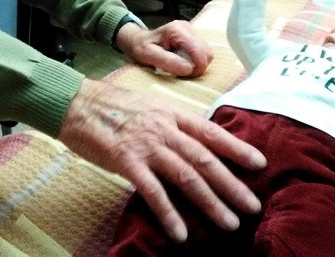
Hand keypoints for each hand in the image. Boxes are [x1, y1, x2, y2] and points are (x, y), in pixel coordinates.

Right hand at [59, 79, 265, 241]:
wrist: (75, 103)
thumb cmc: (111, 105)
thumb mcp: (149, 106)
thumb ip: (172, 124)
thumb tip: (195, 141)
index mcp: (171, 114)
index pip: (210, 132)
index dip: (237, 148)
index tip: (259, 164)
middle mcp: (164, 129)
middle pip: (205, 159)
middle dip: (232, 184)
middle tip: (252, 206)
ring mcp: (146, 145)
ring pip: (186, 176)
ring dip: (210, 202)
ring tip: (228, 223)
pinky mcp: (126, 161)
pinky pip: (152, 191)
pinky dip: (168, 212)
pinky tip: (181, 232)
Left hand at [114, 19, 212, 76]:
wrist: (138, 40)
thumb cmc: (141, 47)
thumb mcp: (148, 55)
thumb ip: (168, 61)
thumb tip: (189, 69)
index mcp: (177, 30)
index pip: (198, 49)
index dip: (198, 66)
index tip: (188, 75)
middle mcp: (187, 27)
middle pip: (206, 51)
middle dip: (199, 66)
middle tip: (184, 73)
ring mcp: (191, 31)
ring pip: (207, 52)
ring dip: (198, 63)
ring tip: (182, 67)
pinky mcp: (192, 37)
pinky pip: (202, 52)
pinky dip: (196, 60)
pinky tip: (183, 62)